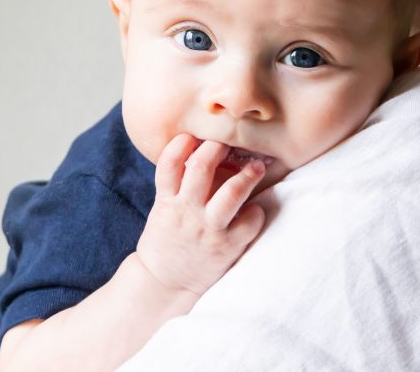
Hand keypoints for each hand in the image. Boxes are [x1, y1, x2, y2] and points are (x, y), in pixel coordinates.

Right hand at [135, 134, 266, 295]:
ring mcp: (207, 229)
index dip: (181, 144)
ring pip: (231, 193)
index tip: (193, 136)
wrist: (164, 284)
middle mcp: (186, 211)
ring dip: (248, 175)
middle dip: (218, 147)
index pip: (169, 163)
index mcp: (167, 200)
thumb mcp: (162, 209)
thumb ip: (176, 185)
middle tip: (229, 142)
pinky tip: (256, 209)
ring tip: (256, 166)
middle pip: (202, 167)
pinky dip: (256, 212)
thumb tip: (198, 152)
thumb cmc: (167, 240)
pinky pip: (249, 222)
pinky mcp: (226, 247)